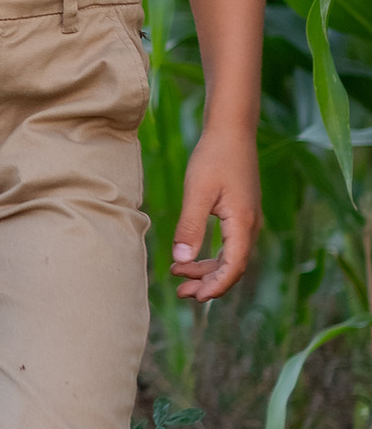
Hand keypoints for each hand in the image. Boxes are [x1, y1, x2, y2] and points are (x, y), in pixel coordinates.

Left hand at [170, 124, 259, 302]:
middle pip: (233, 268)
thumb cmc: (214, 158)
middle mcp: (250, 226)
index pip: (233, 268)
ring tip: (178, 274)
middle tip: (181, 293)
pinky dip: (210, 255)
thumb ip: (190, 227)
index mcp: (242, 224)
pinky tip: (188, 256)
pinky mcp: (240, 213)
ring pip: (230, 257)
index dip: (215, 287)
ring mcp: (247, 220)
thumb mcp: (197, 193)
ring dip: (207, 270)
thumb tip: (182, 259)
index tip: (194, 297)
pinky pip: (228, 245)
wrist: (231, 131)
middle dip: (208, 284)